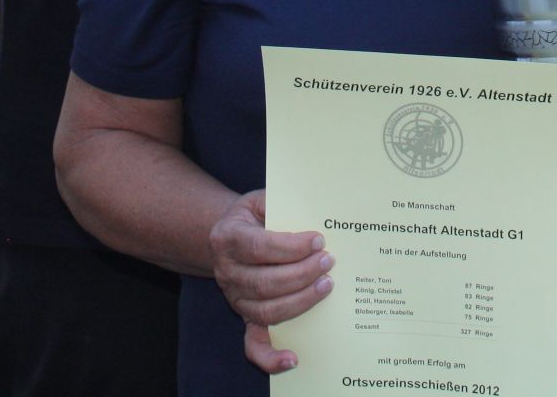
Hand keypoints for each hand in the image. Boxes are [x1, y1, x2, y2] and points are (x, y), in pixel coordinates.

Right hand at [211, 190, 332, 373]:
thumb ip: (281, 200)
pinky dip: (271, 357)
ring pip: (266, 311)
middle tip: (329, 261)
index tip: (319, 240)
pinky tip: (293, 358)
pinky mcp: (245, 317)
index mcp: (228, 239)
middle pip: (265, 282)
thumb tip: (315, 209)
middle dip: (302, 273)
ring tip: (327, 285)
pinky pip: (253, 344)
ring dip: (300, 301)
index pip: (259, 246)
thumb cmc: (255, 216)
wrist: (230, 235)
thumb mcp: (261, 198)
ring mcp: (236, 299)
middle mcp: (227, 273)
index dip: (291, 246)